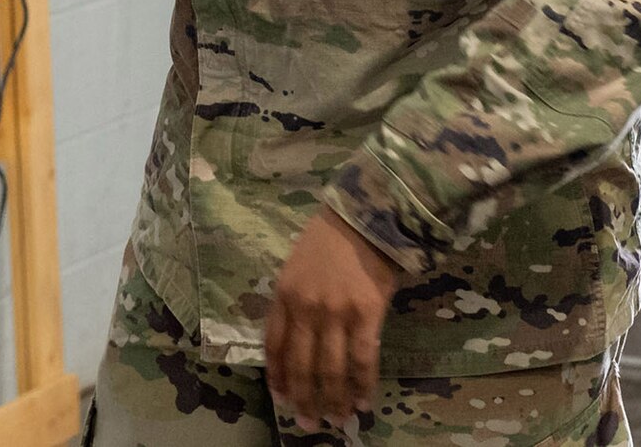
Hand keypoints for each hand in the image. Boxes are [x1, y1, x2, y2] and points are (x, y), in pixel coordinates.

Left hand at [264, 206, 399, 429]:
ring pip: (330, 370)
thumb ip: (293, 302)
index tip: (283, 399)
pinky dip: (363, 385)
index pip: (273, 345)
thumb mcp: (296, 267)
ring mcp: (335, 313)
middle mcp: (305, 308)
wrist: (366, 216)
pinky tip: (363, 402)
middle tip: (309, 424)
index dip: (278, 376)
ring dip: (333, 400)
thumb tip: (296, 341)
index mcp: (283, 295)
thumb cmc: (329, 240)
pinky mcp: (367, 315)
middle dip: (304, 399)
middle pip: (300, 365)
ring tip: (337, 418)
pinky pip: (363, 360)